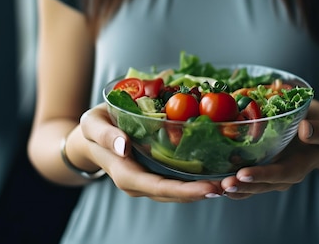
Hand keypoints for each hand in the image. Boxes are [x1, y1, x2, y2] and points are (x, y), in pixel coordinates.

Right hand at [79, 103, 223, 201]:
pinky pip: (176, 181)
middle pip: (172, 194)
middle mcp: (137, 183)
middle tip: (229, 186)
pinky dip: (195, 180)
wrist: (89, 135)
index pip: (157, 186)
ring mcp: (146, 181)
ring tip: (229, 183)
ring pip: (176, 191)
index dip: (184, 190)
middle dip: (200, 192)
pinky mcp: (153, 174)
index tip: (209, 188)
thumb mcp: (92, 124)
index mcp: (124, 173)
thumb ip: (105, 135)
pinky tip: (215, 174)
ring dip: (202, 189)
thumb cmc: (92, 126)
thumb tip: (123, 146)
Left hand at [219, 99, 318, 198]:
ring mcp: (269, 174)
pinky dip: (228, 179)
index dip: (262, 175)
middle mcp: (282, 176)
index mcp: (297, 167)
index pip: (279, 174)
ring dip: (231, 187)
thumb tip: (305, 130)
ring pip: (249, 186)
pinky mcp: (259, 168)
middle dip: (240, 186)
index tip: (244, 173)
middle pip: (260, 186)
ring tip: (213, 186)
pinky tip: (211, 177)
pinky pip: (243, 178)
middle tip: (222, 185)